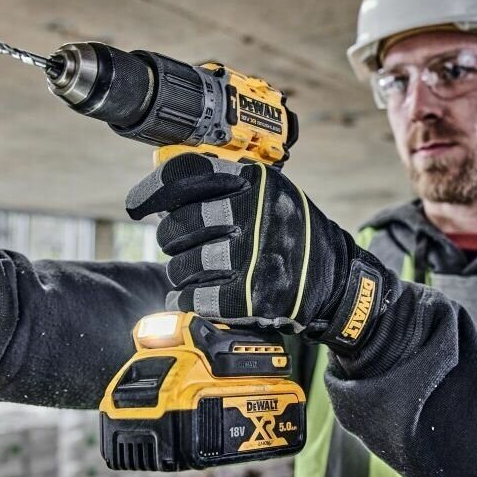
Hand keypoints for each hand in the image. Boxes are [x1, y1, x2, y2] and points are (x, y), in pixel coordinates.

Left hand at [125, 153, 387, 352]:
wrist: (338, 282)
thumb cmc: (295, 235)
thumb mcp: (273, 193)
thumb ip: (229, 184)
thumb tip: (167, 184)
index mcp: (256, 181)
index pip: (186, 175)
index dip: (152, 191)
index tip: (138, 206)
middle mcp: (253, 214)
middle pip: (178, 224)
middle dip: (172, 239)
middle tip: (182, 245)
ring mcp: (252, 257)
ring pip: (182, 265)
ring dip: (182, 273)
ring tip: (197, 273)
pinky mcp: (250, 297)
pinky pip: (195, 299)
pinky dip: (189, 301)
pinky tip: (197, 298)